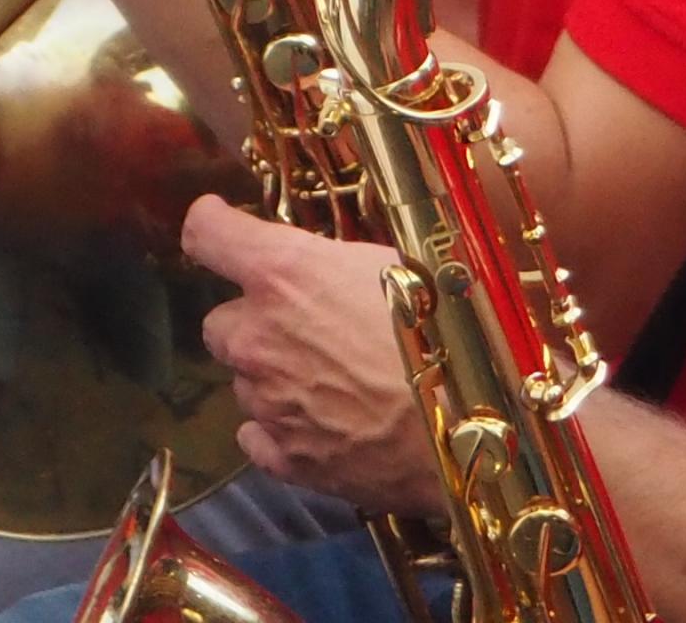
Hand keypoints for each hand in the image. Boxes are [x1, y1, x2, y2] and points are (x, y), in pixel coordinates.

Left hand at [182, 196, 445, 516]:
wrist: (479, 434)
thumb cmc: (452, 335)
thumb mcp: (404, 265)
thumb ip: (341, 260)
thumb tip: (328, 256)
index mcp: (282, 274)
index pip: (206, 233)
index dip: (215, 227)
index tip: (229, 230)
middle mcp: (258, 335)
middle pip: (222, 319)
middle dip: (257, 322)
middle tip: (314, 329)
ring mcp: (266, 401)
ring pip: (245, 379)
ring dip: (276, 377)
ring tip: (339, 383)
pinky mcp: (283, 457)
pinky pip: (258, 435)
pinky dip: (282, 430)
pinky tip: (329, 425)